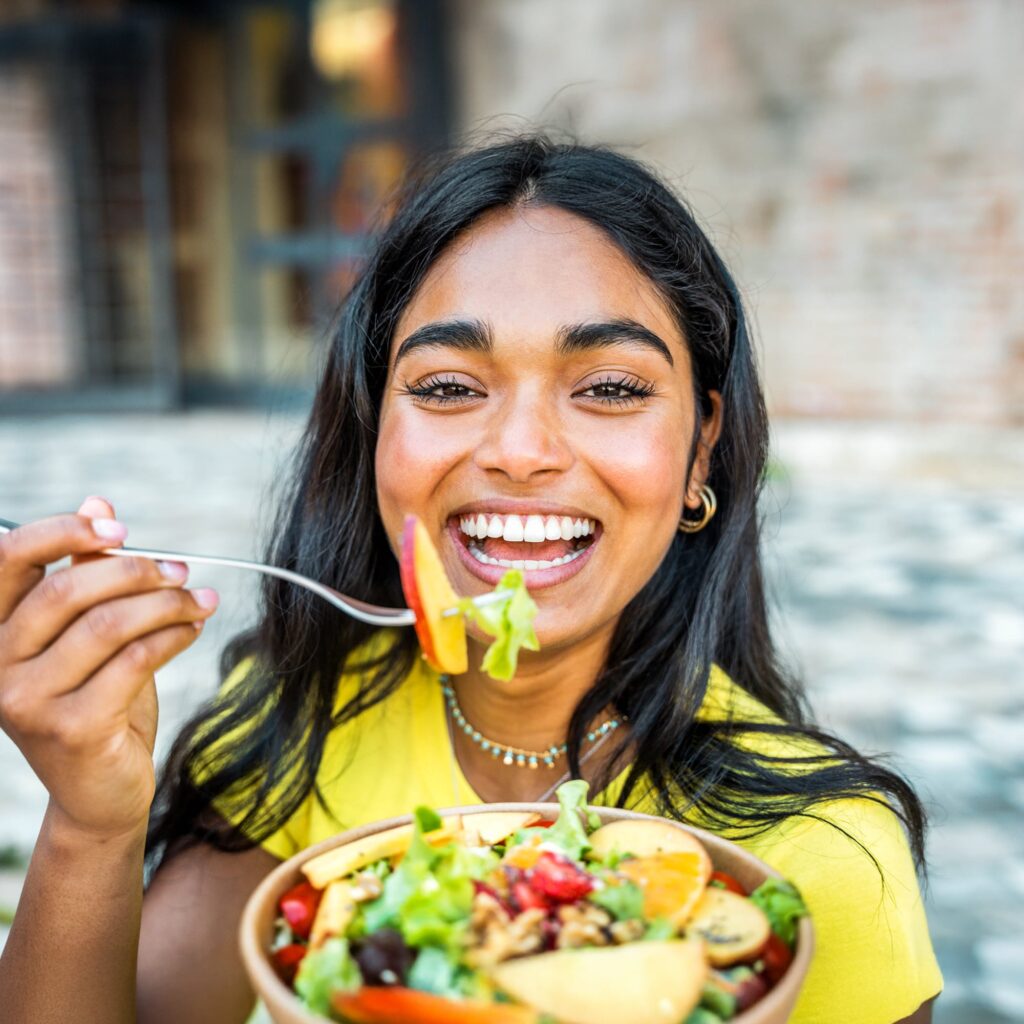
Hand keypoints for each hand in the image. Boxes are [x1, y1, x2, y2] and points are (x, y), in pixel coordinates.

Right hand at [0, 497, 218, 840]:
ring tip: (200, 600)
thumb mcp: (88, 632)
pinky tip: (193, 628)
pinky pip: (134, 661)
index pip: (9, 560)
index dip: (64, 531)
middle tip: (181, 571)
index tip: (120, 528)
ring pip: (108, 624)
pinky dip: (173, 636)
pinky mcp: (72, 727)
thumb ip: (87, 571)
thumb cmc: (96, 702)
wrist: (100, 791)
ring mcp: (27, 701)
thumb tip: (99, 503)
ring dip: (167, 604)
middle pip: (67, 590)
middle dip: (135, 571)